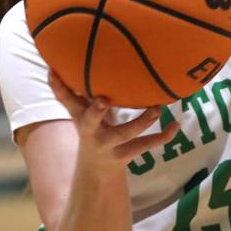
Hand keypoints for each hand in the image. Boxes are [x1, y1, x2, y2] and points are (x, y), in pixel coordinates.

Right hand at [48, 71, 178, 171]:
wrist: (96, 168)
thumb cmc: (92, 126)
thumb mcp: (81, 110)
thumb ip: (73, 89)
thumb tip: (55, 62)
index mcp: (80, 116)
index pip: (65, 100)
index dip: (60, 88)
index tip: (54, 72)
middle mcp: (91, 131)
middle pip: (90, 122)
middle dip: (96, 111)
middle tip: (104, 100)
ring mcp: (108, 145)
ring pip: (125, 134)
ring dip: (142, 121)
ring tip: (157, 109)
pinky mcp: (126, 154)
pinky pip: (146, 145)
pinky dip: (163, 136)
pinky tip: (176, 124)